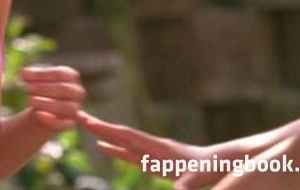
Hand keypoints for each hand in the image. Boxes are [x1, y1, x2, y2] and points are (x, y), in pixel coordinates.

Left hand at [19, 65, 85, 131]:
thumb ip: (29, 75)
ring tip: (29, 100)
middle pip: (64, 89)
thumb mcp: (34, 79)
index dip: (41, 75)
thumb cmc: (39, 88)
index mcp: (71, 76)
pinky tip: (37, 114)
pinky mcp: (68, 123)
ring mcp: (74, 108)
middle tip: (26, 87)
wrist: (42, 110)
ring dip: (47, 103)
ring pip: (66, 107)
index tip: (23, 75)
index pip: (60, 73)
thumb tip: (22, 72)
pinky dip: (51, 119)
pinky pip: (63, 124)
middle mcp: (77, 92)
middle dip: (44, 88)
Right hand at [77, 111, 221, 189]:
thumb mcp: (198, 178)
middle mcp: (151, 146)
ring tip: (85, 127)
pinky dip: (115, 149)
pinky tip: (104, 148)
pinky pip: (129, 154)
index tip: (86, 119)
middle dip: (99, 125)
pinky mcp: (155, 161)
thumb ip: (187, 184)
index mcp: (157, 148)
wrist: (222, 164)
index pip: (126, 135)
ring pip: (122, 141)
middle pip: (120, 133)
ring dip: (104, 134)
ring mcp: (152, 152)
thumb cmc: (211, 170)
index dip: (105, 129)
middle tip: (77, 115)